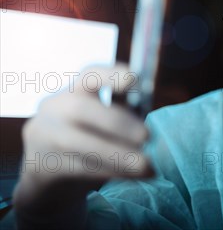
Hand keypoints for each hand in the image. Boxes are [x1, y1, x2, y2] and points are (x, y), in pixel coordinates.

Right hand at [12, 63, 153, 211]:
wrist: (48, 175)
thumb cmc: (88, 139)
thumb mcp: (104, 119)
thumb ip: (124, 111)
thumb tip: (153, 115)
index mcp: (75, 89)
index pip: (90, 75)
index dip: (111, 74)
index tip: (133, 78)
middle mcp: (55, 107)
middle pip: (80, 108)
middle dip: (117, 122)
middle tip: (147, 136)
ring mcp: (44, 135)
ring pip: (79, 142)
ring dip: (117, 154)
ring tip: (146, 165)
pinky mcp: (41, 165)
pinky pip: (79, 168)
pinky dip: (111, 171)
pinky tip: (133, 176)